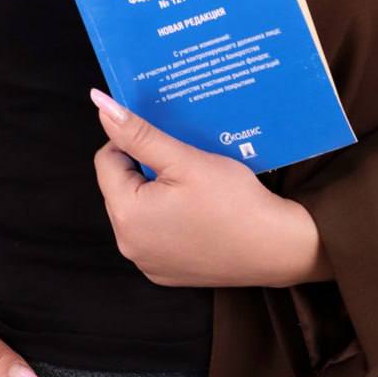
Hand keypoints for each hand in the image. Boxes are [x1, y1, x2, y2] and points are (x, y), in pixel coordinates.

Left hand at [89, 87, 320, 287]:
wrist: (276, 248)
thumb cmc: (233, 201)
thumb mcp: (184, 159)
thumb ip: (139, 133)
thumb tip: (101, 104)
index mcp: (126, 214)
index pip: (107, 159)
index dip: (134, 143)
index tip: (166, 142)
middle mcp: (128, 245)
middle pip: (120, 187)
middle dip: (144, 169)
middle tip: (183, 162)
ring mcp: (147, 263)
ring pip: (137, 210)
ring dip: (155, 192)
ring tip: (192, 186)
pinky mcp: (165, 273)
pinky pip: (153, 234)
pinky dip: (167, 218)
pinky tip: (197, 211)